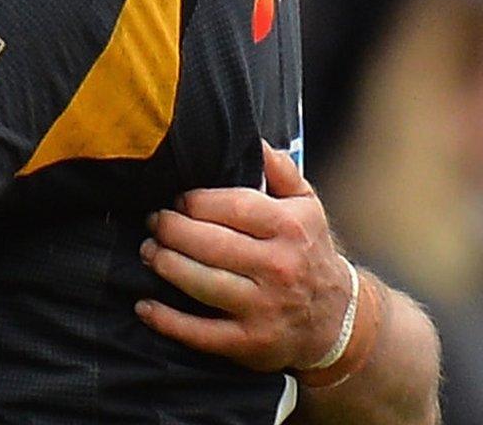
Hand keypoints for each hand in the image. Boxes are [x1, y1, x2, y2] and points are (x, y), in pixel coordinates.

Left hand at [135, 141, 350, 372]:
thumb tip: (253, 139)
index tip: (177, 200)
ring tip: (148, 252)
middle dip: (171, 230)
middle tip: (154, 223)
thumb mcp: (307, 208)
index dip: (195, 202)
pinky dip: (166, 319)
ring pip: (200, 283)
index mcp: (289, 228)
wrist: (338, 320)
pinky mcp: (249, 343)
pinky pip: (200, 332)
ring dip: (165, 265)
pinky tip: (144, 306)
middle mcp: (278, 267)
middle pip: (210, 244)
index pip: (233, 206)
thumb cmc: (309, 254)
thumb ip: (281, 171)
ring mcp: (263, 307)